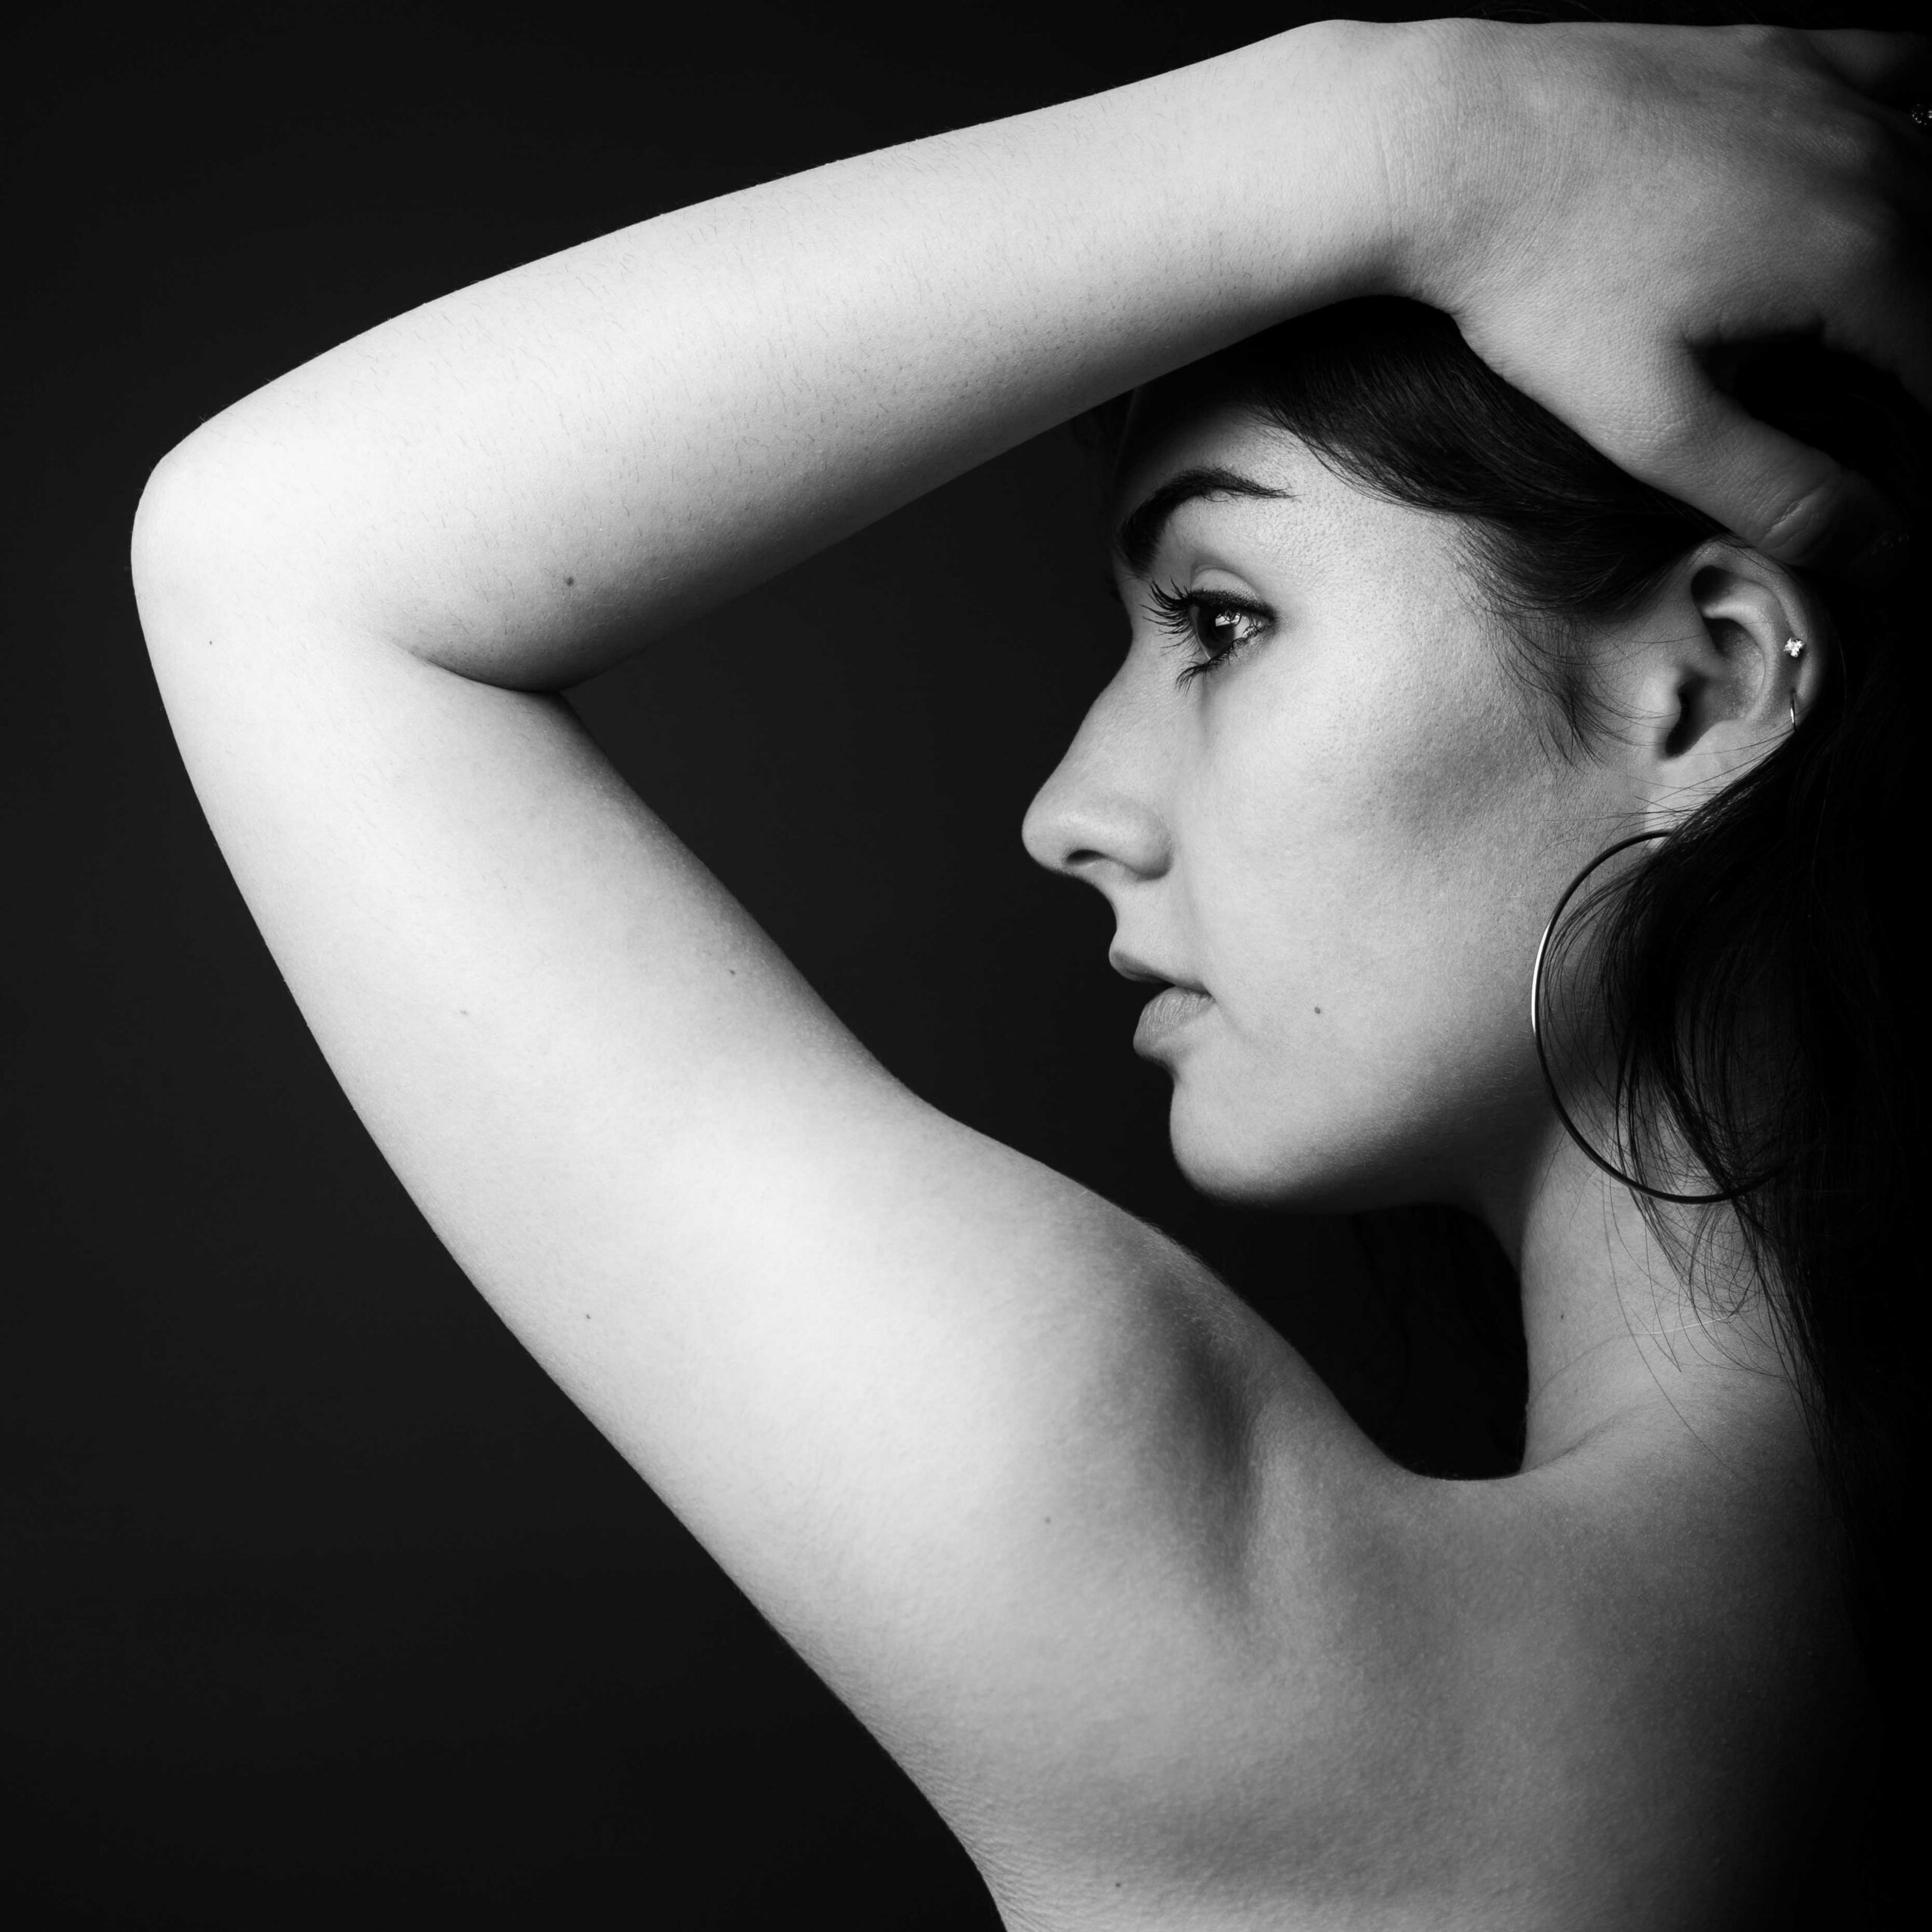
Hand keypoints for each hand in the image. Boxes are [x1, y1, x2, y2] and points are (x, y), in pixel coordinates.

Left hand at [1384, 20, 1930, 569]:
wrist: (1453, 147)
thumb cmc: (1540, 289)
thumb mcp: (1655, 425)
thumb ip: (1777, 492)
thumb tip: (1882, 552)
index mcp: (1861, 261)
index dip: (1917, 438)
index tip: (1878, 476)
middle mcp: (1870, 163)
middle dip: (1910, 357)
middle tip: (1851, 415)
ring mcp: (1829, 92)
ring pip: (1928, 183)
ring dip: (1908, 266)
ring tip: (1842, 340)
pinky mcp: (1779, 51)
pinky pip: (1890, 77)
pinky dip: (1895, 135)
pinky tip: (1852, 189)